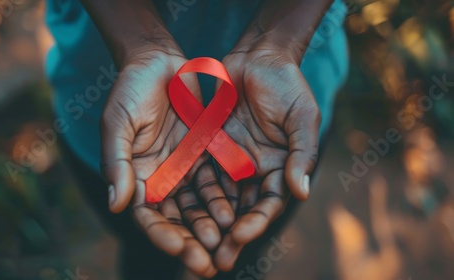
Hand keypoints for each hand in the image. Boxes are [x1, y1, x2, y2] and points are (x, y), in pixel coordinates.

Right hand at [100, 48, 235, 276]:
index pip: (148, 217)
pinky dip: (225, 199)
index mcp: (136, 177)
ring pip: (199, 206)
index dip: (163, 236)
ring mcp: (184, 168)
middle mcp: (161, 179)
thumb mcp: (118, 124)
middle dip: (191, 242)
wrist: (158, 62)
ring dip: (211, 226)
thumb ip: (117, 164)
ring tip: (226, 243)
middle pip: (176, 219)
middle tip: (207, 265)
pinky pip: (216, 182)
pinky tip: (236, 214)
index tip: (182, 251)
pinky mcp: (205, 155)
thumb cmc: (130, 90)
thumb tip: (117, 207)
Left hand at [212, 48, 320, 269]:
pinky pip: (198, 174)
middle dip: (228, 235)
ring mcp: (230, 160)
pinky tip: (177, 212)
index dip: (255, 222)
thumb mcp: (302, 118)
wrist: (257, 58)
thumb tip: (301, 192)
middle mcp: (253, 170)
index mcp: (279, 169)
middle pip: (240, 209)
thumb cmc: (287, 86)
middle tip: (214, 261)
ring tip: (193, 245)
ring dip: (206, 222)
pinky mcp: (209, 148)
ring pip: (216, 198)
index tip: (239, 236)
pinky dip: (190, 194)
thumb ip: (302, 153)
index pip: (267, 204)